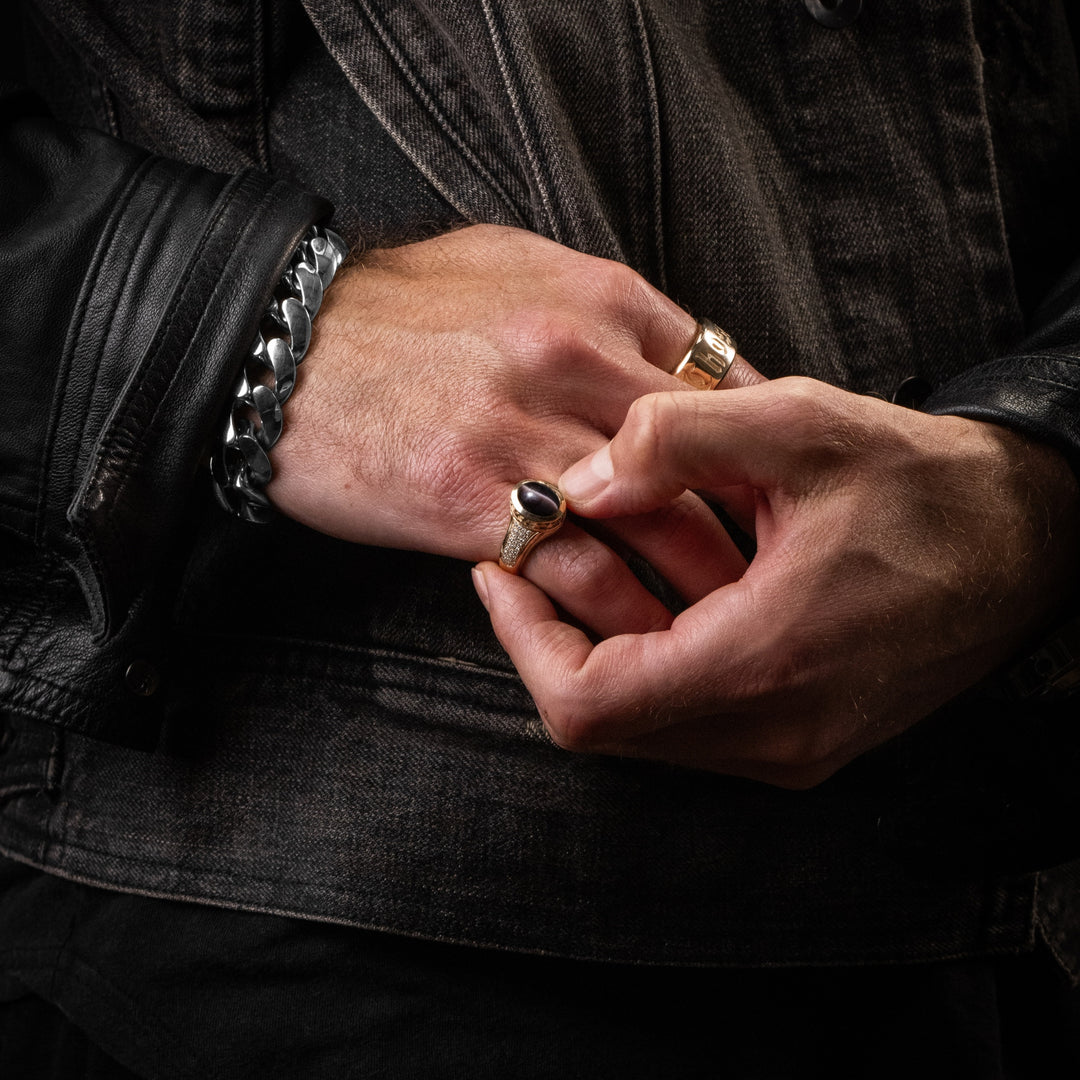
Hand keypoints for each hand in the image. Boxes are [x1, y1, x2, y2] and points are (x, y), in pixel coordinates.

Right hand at [268, 224, 759, 634]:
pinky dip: (621, 617)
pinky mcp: (475, 506)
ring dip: (701, 589)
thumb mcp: (513, 266)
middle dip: (753, 530)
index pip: (724, 386)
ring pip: (659, 531)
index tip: (774, 501)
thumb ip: (604, 307)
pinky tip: (643, 642)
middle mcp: (577, 365)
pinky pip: (580, 578)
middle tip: (782, 579)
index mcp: (601, 301)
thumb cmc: (396, 307)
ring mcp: (527, 437)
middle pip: (709, 465)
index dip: (761, 453)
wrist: (278, 347)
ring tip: (731, 628)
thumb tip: (670, 357)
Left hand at [472, 378, 1079, 787]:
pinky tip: (649, 599)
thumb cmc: (922, 483)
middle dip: (547, 644)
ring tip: (584, 572)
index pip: (587, 703)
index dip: (522, 640)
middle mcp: (775, 734)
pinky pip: (687, 726)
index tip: (502, 570)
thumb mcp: (801, 425)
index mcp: (766, 663)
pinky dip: (644, 669)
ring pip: (640, 732)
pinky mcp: (803, 742)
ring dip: (593, 656)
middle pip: (602, 726)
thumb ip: (675, 437)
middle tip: (531, 563)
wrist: (1025, 541)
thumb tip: (577, 481)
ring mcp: (791, 750)